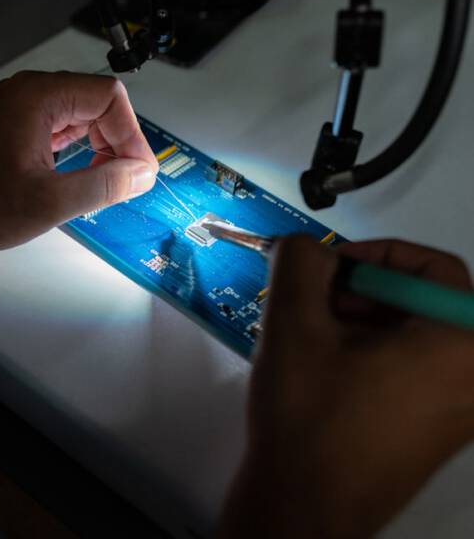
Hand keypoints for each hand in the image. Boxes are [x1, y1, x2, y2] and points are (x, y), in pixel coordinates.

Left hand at [0, 71, 157, 278]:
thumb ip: (104, 184)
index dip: (131, 135)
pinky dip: (79, 150)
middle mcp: (28, 93)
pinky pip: (61, 127)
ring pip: (81, 115)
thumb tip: (142, 174)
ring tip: (104, 183)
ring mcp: (19, 108)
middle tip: (124, 181)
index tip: (136, 172)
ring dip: (100, 147)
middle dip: (118, 141)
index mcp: (37, 97)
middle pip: (97, 102)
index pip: (108, 97)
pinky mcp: (14, 126)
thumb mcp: (50, 201)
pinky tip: (81, 178)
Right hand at [219, 237, 473, 538]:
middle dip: (362, 293)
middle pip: (423, 303)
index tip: (326, 269)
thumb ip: (300, 263)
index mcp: (461, 343)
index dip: (373, 255)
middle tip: (311, 305)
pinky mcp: (440, 434)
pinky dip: (374, 357)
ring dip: (362, 324)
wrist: (305, 506)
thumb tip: (305, 246)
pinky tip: (327, 370)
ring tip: (311, 339)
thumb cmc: (309, 413)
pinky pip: (416, 373)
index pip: (431, 268)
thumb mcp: (294, 325)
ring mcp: (462, 411)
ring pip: (415, 338)